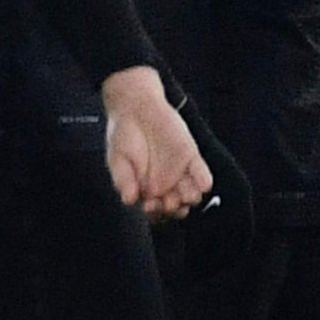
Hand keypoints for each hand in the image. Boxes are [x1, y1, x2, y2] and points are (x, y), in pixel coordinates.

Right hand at [101, 67, 210, 218]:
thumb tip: (128, 199)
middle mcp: (165, 183)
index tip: (149, 205)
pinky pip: (200, 172)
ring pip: (190, 193)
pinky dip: (202, 178)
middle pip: (176, 207)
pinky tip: (202, 183)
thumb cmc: (123, 135)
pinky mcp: (190, 156)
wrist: (134, 106)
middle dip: (173, 209)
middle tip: (166, 202)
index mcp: (146, 189)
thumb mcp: (116, 159)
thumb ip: (123, 180)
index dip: (154, 213)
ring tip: (183, 195)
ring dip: (189, 197)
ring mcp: (179, 171)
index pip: (155, 211)